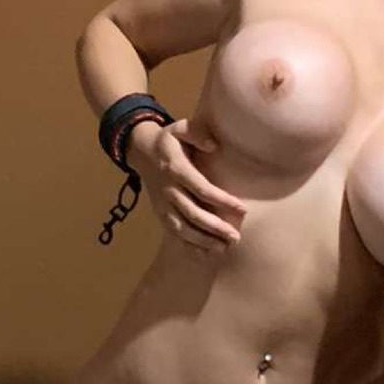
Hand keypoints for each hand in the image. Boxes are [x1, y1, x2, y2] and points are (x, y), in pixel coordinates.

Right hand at [126, 118, 246, 252]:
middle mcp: (168, 189)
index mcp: (175, 169)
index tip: (242, 208)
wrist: (141, 152)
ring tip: (223, 248)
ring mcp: (163, 204)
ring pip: (182, 227)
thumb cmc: (168, 141)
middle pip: (192, 213)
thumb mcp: (179, 128)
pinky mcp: (160, 213)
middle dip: (214, 227)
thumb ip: (196, 133)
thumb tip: (213, 145)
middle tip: (235, 236)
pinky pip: (174, 233)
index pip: (201, 188)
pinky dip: (188, 246)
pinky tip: (205, 254)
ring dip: (203, 240)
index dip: (222, 200)